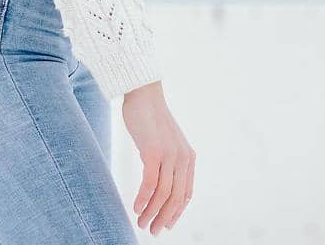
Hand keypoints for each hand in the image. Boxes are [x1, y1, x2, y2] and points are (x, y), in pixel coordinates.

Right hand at [122, 82, 194, 234]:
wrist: (143, 93)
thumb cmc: (150, 118)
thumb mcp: (165, 143)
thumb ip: (167, 161)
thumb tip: (158, 184)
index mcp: (188, 157)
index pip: (186, 193)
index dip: (176, 212)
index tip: (166, 225)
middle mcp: (183, 158)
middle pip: (176, 198)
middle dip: (164, 218)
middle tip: (151, 230)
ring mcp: (169, 154)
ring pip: (163, 194)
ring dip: (152, 213)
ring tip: (141, 223)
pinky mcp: (153, 151)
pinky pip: (150, 183)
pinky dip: (144, 199)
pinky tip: (136, 208)